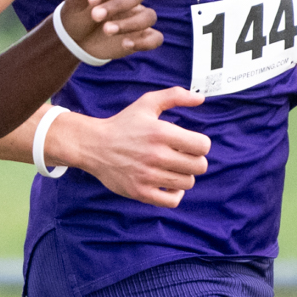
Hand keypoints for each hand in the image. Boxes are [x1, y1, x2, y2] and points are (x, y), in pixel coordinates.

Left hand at [59, 0, 161, 59]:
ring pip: (148, 16)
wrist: (76, 41)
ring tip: (106, 31)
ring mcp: (137, 17)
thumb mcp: (76, 2)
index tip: (91, 1)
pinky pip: (155, 38)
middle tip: (95, 16)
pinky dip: (144, 42)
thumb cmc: (78, 15)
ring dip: (130, 24)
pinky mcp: (142, 36)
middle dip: (117, 6)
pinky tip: (125, 44)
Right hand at [63, 87, 210, 206]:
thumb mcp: (147, 103)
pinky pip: (172, 201)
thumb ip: (175, 96)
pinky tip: (168, 184)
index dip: (200, 145)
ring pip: (188, 183)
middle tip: (181, 157)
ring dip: (184, 176)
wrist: (93, 146)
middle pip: (199, 166)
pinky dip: (175, 194)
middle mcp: (156, 155)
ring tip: (172, 168)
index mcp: (161, 132)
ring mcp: (147, 176)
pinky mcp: (140, 192)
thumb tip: (201, 98)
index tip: (189, 144)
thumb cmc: (123, 124)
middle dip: (194, 161)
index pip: (202, 146)